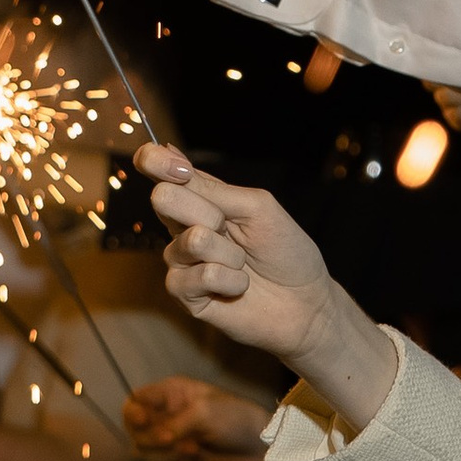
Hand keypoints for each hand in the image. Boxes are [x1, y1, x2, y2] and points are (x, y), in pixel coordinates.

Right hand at [122, 374, 274, 460]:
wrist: (262, 451)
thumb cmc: (238, 420)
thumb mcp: (205, 413)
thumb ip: (175, 423)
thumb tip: (152, 439)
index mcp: (171, 395)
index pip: (135, 403)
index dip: (133, 414)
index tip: (145, 421)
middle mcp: (166, 417)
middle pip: (135, 432)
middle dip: (153, 440)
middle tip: (176, 441)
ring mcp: (171, 443)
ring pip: (146, 455)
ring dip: (167, 456)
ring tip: (195, 452)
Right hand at [137, 146, 396, 426]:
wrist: (306, 300)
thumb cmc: (285, 250)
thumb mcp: (257, 208)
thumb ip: (213, 190)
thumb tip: (172, 160)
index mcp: (199, 197)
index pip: (158, 169)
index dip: (154, 160)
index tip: (177, 167)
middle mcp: (182, 225)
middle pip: (164, 198)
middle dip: (208, 212)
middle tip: (233, 228)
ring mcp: (182, 260)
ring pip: (190, 241)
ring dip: (229, 253)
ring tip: (244, 264)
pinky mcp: (185, 295)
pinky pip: (195, 277)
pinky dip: (228, 280)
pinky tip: (240, 287)